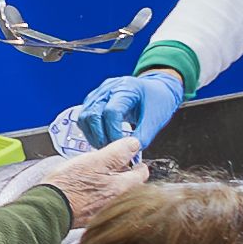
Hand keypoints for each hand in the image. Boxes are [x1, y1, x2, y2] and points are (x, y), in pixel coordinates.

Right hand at [43, 135, 148, 243]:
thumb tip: (134, 144)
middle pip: (130, 185)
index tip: (128, 158)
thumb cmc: (69, 186)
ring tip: (94, 178)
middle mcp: (118, 203)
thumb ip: (118, 152)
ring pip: (116, 195)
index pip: (142, 173)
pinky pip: (102, 205)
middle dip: (123, 175)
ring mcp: (106, 213)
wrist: (48, 208)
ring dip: (110, 186)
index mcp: (122, 188)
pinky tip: (86, 192)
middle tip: (108, 166)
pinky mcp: (93, 219)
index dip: (135, 162)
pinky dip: (98, 197)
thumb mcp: (95, 160)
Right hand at [61, 68, 183, 151]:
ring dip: (93, 136)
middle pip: (93, 114)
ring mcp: (98, 94)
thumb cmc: (157, 101)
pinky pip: (84, 118)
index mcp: (126, 88)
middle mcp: (108, 88)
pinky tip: (102, 140)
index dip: (113, 133)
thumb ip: (143, 137)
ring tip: (107, 148)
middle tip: (112, 152)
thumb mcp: (155, 119)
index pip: (111, 112)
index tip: (122, 148)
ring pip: (84, 117)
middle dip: (101, 137)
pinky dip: (91, 132)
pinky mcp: (93, 101)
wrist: (156, 90)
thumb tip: (130, 155)